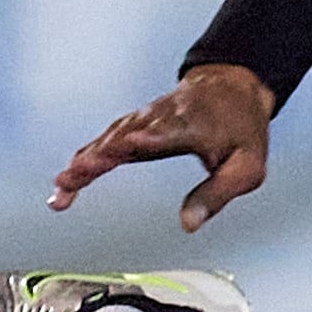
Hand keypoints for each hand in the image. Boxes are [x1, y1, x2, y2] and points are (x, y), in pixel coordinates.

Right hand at [50, 62, 277, 230]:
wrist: (231, 87)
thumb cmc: (242, 129)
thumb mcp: (248, 167)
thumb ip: (218, 195)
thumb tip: (189, 224)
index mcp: (194, 126)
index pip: (168, 133)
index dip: (149, 139)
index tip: (130, 145)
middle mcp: (164, 119)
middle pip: (128, 135)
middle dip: (102, 153)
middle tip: (77, 173)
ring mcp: (146, 119)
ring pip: (111, 137)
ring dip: (85, 160)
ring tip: (63, 186)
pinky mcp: (135, 124)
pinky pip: (105, 140)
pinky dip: (84, 159)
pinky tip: (65, 182)